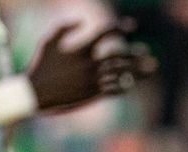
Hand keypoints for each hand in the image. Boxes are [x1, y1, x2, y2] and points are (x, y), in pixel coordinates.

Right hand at [28, 21, 156, 111]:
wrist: (36, 93)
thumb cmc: (41, 65)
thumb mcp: (49, 41)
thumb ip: (64, 27)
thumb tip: (82, 20)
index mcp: (81, 49)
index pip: (105, 34)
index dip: (119, 27)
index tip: (132, 25)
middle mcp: (90, 65)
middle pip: (119, 55)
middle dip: (135, 53)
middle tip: (146, 51)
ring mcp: (93, 80)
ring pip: (121, 73)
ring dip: (138, 70)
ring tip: (151, 67)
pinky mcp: (93, 95)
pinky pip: (114, 90)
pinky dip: (124, 86)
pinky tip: (131, 83)